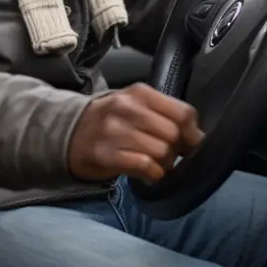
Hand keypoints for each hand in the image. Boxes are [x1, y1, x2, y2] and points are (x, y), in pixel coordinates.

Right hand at [67, 83, 204, 183]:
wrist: (68, 132)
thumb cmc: (110, 120)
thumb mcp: (135, 105)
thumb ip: (165, 114)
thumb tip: (198, 137)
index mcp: (140, 92)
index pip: (183, 112)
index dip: (192, 132)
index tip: (189, 142)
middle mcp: (127, 108)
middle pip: (174, 134)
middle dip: (178, 150)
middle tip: (169, 155)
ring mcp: (114, 131)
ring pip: (162, 152)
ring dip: (165, 164)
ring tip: (156, 164)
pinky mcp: (106, 154)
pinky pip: (145, 166)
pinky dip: (153, 174)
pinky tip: (147, 173)